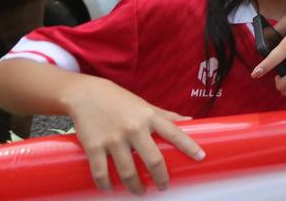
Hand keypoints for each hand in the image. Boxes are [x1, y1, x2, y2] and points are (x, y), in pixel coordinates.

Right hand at [66, 78, 204, 193]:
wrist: (85, 94)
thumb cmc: (119, 100)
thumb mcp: (145, 105)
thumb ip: (165, 115)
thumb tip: (189, 120)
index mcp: (149, 117)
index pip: (175, 132)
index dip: (190, 145)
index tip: (201, 157)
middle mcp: (134, 128)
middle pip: (153, 160)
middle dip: (161, 178)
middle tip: (163, 186)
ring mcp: (113, 138)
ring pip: (128, 172)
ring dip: (135, 187)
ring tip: (139, 191)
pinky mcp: (94, 146)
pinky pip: (102, 172)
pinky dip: (106, 185)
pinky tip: (110, 189)